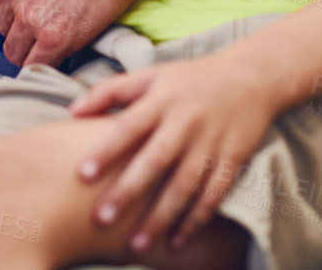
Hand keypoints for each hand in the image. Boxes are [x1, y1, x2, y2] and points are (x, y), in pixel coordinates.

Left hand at [0, 0, 149, 65]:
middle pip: (0, 18)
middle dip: (16, 20)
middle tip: (40, 15)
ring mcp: (29, 12)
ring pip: (14, 46)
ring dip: (28, 45)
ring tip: (49, 38)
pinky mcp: (56, 35)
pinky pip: (37, 62)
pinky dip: (44, 62)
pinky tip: (56, 56)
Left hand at [70, 52, 280, 255]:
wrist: (250, 77)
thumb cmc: (189, 79)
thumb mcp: (151, 75)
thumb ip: (110, 91)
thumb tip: (71, 111)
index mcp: (161, 99)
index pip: (129, 126)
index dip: (106, 150)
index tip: (81, 174)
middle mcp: (185, 121)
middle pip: (155, 160)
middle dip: (129, 191)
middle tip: (102, 219)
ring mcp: (211, 141)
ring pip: (184, 184)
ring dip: (161, 217)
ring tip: (136, 246)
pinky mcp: (233, 158)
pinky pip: (214, 194)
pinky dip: (196, 219)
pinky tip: (176, 242)